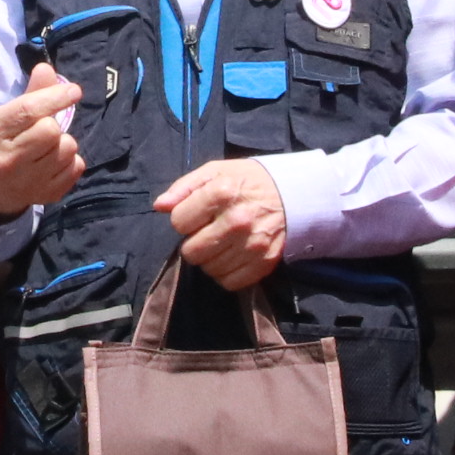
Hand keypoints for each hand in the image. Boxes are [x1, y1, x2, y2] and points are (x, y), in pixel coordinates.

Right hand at [0, 62, 84, 216]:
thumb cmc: (1, 143)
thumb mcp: (5, 116)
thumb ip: (30, 94)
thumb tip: (47, 69)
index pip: (28, 110)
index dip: (54, 97)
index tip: (74, 91)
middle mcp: (7, 159)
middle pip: (51, 130)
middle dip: (53, 125)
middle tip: (43, 130)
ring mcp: (27, 182)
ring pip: (68, 148)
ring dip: (63, 143)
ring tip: (48, 148)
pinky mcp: (46, 195)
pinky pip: (77, 167)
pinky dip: (71, 161)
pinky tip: (53, 163)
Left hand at [157, 157, 287, 288]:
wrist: (295, 195)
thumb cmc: (248, 181)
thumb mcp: (215, 172)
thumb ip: (184, 187)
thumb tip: (160, 206)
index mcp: (222, 193)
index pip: (179, 222)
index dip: (184, 218)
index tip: (197, 214)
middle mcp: (237, 221)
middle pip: (191, 252)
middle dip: (194, 242)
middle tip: (207, 232)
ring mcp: (252, 245)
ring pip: (209, 269)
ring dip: (210, 258)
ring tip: (222, 242)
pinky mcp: (264, 263)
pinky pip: (229, 282)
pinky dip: (226, 273)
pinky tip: (231, 256)